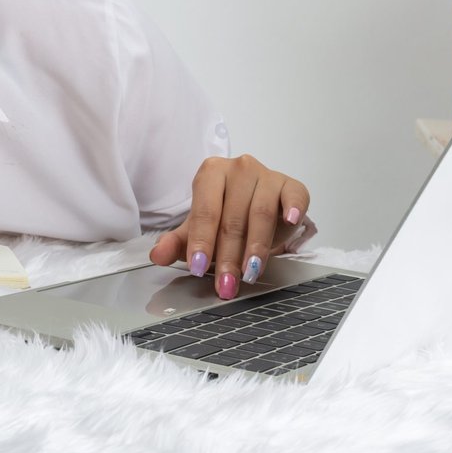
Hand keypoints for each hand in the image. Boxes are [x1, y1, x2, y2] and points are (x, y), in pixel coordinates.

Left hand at [148, 154, 311, 299]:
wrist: (257, 206)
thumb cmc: (225, 215)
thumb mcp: (198, 230)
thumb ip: (178, 242)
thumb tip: (157, 255)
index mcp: (211, 173)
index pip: (205, 210)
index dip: (201, 241)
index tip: (198, 266)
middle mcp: (239, 168)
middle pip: (232, 217)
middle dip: (228, 256)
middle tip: (225, 283)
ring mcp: (267, 175)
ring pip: (261, 212)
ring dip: (256, 247)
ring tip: (250, 273)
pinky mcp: (290, 185)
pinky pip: (294, 195)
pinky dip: (293, 207)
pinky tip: (290, 221)